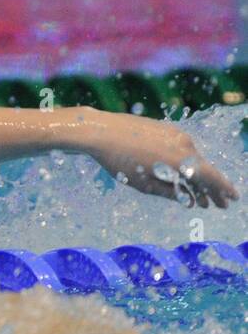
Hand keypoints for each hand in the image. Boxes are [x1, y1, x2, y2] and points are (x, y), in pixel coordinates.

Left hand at [78, 108, 238, 207]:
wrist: (101, 131)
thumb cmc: (120, 161)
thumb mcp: (145, 185)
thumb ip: (171, 192)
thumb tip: (191, 201)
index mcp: (182, 160)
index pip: (212, 178)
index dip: (223, 190)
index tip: (231, 200)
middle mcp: (184, 144)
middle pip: (204, 170)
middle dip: (211, 190)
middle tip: (217, 205)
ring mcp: (175, 134)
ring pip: (192, 160)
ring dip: (197, 178)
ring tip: (200, 197)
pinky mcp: (165, 128)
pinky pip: (181, 149)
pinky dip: (185, 164)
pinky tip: (184, 176)